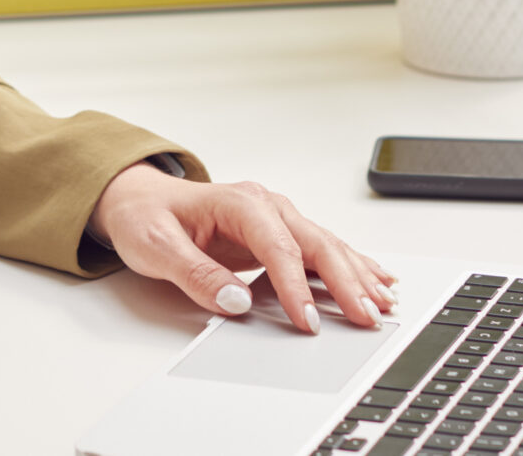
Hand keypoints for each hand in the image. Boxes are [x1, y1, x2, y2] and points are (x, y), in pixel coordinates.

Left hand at [90, 165, 397, 335]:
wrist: (139, 200)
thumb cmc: (147, 218)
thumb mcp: (156, 246)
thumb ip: (195, 274)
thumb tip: (236, 301)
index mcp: (239, 203)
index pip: (278, 247)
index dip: (296, 286)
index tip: (309, 321)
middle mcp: (265, 205)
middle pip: (315, 243)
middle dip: (345, 281)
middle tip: (368, 316)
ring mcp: (276, 217)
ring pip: (326, 245)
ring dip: (356, 275)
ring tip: (383, 304)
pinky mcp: (279, 233)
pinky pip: (321, 249)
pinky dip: (351, 265)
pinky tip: (376, 279)